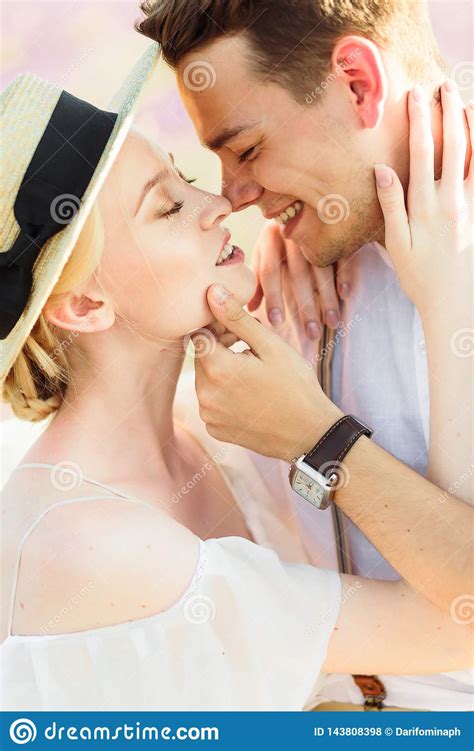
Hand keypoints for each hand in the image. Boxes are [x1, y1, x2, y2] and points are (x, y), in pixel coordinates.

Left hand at [193, 285, 340, 460]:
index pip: (198, 334)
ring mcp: (209, 415)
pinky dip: (225, 393)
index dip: (218, 327)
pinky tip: (251, 394)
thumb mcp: (271, 345)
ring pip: (206, 380)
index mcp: (217, 369)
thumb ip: (237, 318)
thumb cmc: (295, 385)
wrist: (310, 434)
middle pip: (201, 358)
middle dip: (221, 347)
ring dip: (223, 370)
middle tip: (252, 348)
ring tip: (254, 371)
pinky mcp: (216, 430)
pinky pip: (212, 402)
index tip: (240, 331)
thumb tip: (211, 293)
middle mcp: (206, 395)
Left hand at [247, 222, 353, 337]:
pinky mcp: (339, 229)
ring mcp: (317, 229)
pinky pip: (343, 253)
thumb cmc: (281, 237)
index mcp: (269, 238)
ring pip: (323, 268)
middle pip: (298, 274)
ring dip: (328, 298)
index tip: (276, 323)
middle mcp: (292, 232)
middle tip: (311, 334)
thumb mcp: (265, 254)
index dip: (272, 297)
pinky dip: (345, 274)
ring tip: (332, 323)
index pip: (269, 271)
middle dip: (306, 307)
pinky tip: (345, 295)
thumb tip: (251, 309)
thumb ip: (258, 279)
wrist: (304, 198)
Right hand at [374, 81, 472, 317]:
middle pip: (452, 146)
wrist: (454, 301)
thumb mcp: (395, 245)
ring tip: (467, 103)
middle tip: (443, 87)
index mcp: (424, 205)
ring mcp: (470, 206)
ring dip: (472, 127)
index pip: (422, 152)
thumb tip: (382, 169)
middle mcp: (450, 200)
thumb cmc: (420, 276)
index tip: (416, 96)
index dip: (420, 120)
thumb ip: (390, 205)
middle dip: (448, 112)